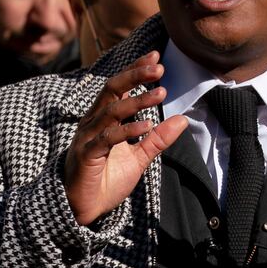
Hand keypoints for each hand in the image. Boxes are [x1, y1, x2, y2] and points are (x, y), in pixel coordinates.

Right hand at [62, 52, 188, 226]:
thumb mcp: (139, 157)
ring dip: (136, 101)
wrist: (84, 209)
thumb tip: (182, 119)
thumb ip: (158, 139)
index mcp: (103, 119)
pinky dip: (126, 130)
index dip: (135, 70)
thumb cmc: (106, 179)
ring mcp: (87, 138)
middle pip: (111, 90)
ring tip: (161, 94)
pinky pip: (106, 138)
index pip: (118, 87)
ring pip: (111, 111)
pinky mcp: (86, 155)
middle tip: (159, 69)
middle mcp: (93, 123)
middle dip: (134, 76)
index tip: (156, 57)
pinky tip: (146, 125)